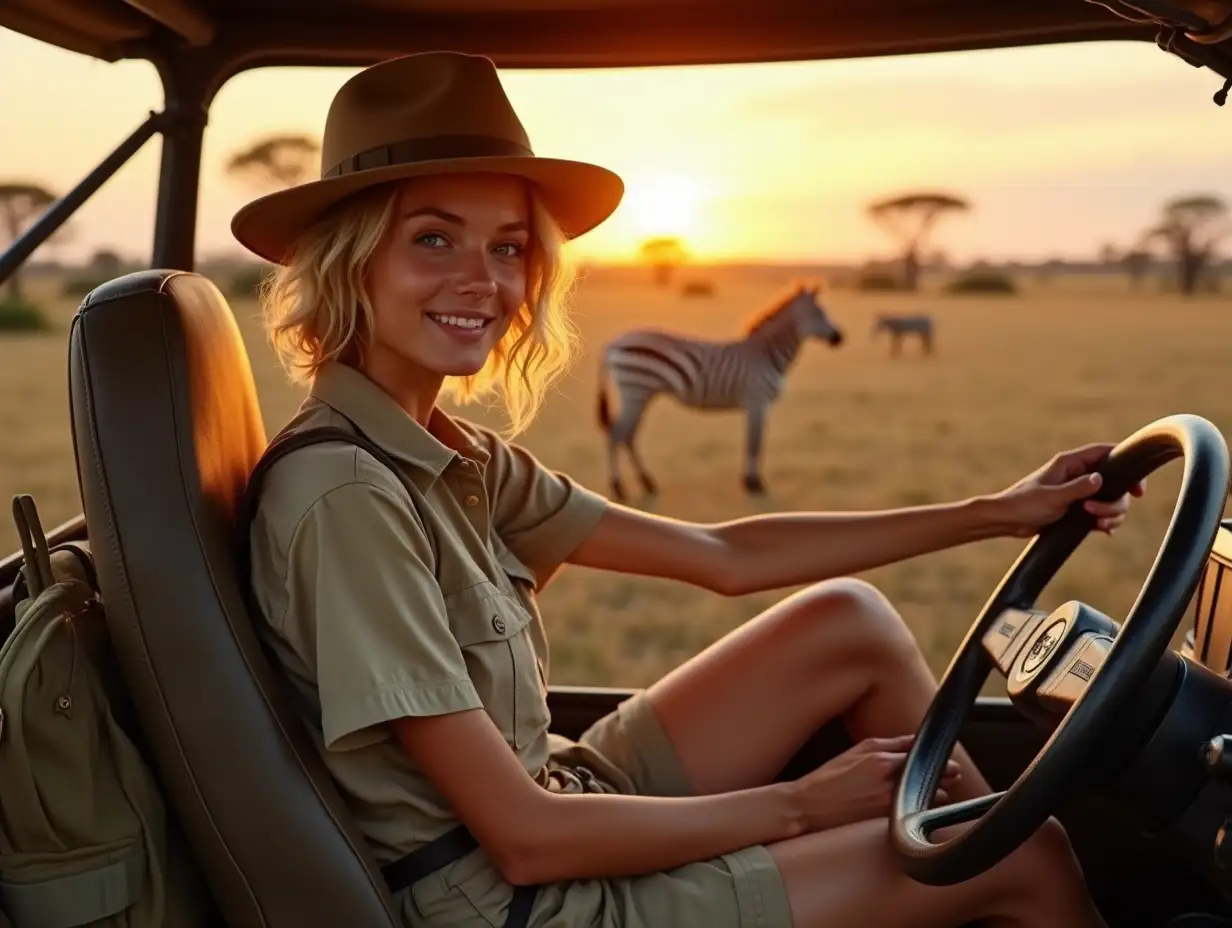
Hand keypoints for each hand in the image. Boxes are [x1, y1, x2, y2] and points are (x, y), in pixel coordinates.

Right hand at [787, 734, 959, 833]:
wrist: (808, 805)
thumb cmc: (829, 777)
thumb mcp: (856, 751)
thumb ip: (888, 744)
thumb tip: (914, 740)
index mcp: (880, 758)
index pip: (920, 752)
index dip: (938, 755)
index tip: (947, 758)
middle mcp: (887, 778)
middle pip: (931, 775)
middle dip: (945, 775)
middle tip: (954, 775)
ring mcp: (889, 801)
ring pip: (929, 797)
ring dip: (938, 795)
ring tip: (941, 792)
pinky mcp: (887, 821)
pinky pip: (917, 813)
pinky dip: (924, 809)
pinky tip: (925, 808)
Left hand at [991, 442, 1146, 539]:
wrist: (1007, 521)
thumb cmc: (1024, 503)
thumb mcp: (1051, 496)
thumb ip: (1076, 488)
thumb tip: (1100, 479)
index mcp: (1070, 463)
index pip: (1106, 453)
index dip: (1126, 464)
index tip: (1138, 488)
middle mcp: (1078, 475)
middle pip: (1116, 482)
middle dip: (1115, 501)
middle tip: (1096, 514)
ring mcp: (1079, 492)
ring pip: (1112, 500)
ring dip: (1112, 514)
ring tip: (1097, 524)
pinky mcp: (1078, 509)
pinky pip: (1102, 513)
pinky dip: (1106, 522)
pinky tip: (1104, 531)